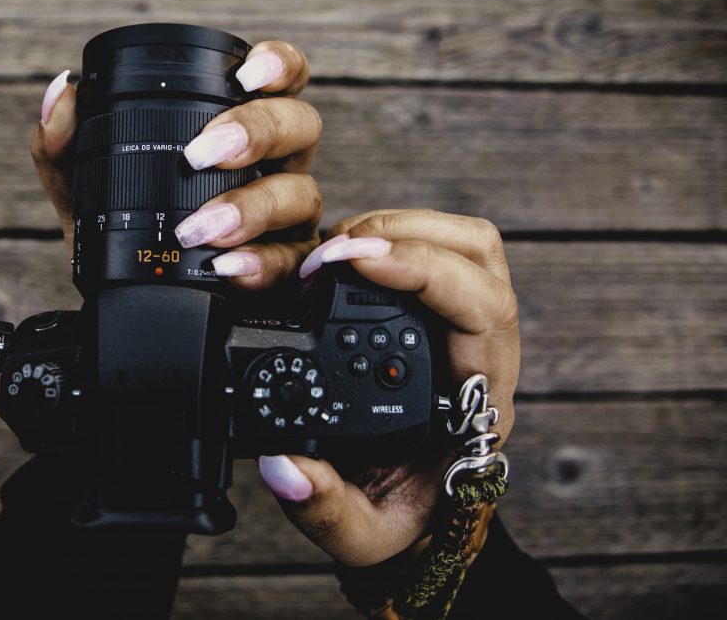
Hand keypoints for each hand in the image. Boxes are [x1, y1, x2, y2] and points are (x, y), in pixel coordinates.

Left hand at [30, 41, 323, 289]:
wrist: (136, 306)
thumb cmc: (127, 238)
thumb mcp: (84, 192)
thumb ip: (65, 147)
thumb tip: (61, 96)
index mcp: (238, 130)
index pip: (279, 80)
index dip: (277, 65)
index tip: (246, 75)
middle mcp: (273, 165)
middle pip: (301, 126)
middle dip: (257, 132)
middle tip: (202, 154)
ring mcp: (286, 217)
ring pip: (302, 194)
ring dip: (254, 205)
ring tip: (205, 226)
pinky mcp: (286, 268)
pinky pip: (292, 261)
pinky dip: (263, 262)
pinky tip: (230, 266)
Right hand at [257, 210, 519, 566]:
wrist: (413, 513)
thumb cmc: (403, 518)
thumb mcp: (366, 536)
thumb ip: (326, 509)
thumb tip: (283, 466)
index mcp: (477, 395)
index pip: (480, 305)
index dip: (422, 268)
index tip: (353, 259)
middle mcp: (471, 347)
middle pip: (473, 250)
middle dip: (399, 231)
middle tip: (326, 255)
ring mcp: (448, 321)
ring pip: (449, 236)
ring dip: (387, 226)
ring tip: (324, 254)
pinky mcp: (418, 308)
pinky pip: (416, 245)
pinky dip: (372, 236)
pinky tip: (330, 259)